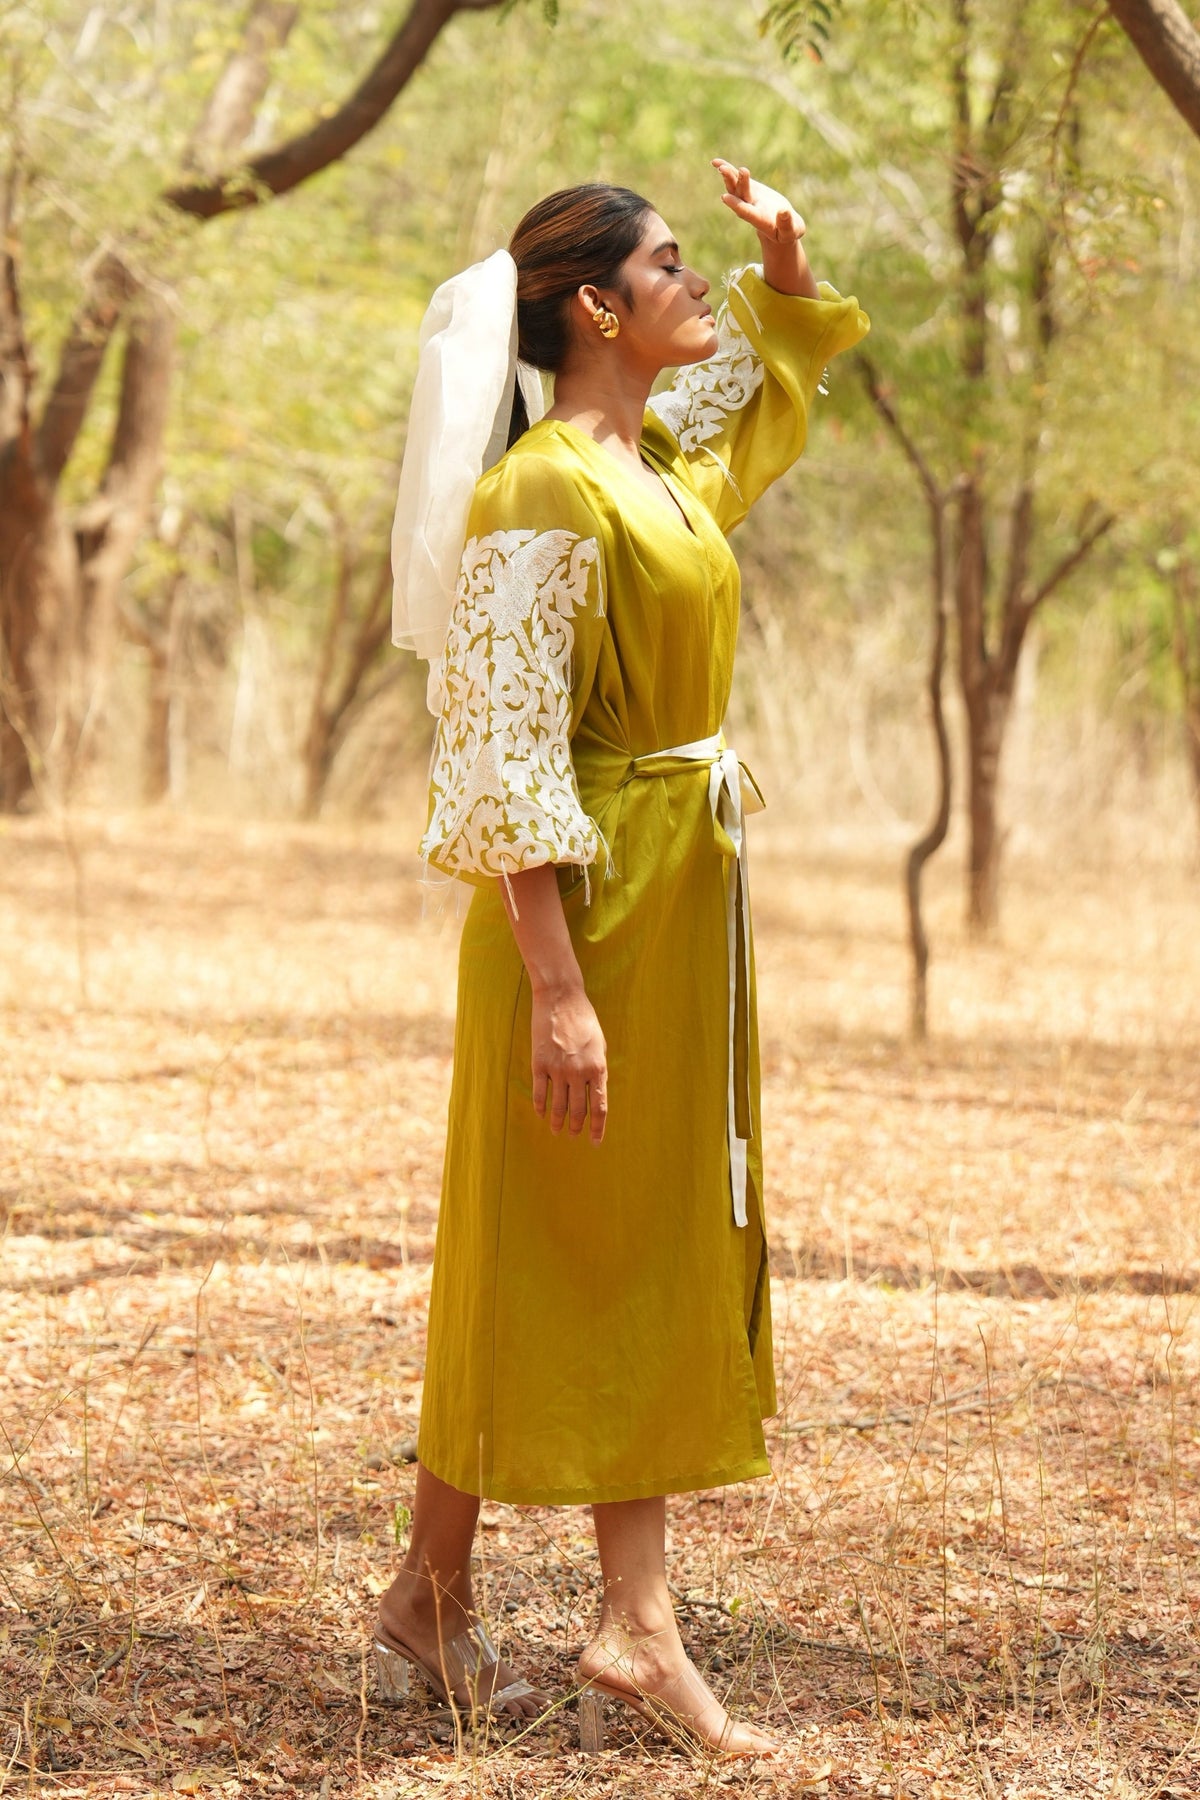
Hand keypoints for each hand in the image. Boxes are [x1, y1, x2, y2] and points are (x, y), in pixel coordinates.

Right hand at [531, 984, 607, 1144]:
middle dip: (577, 1127)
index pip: (599, 1107)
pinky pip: (540, 1093)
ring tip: (558, 1130)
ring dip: (559, 1122)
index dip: (597, 1128)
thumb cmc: (584, 1020)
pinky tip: (541, 1114)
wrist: (561, 999)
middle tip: (575, 1136)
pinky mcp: (539, 1064)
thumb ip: (598, 1069)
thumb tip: (594, 1093)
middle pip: (579, 1110)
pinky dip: (540, 1106)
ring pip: (558, 1106)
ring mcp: (558, 1069)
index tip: (595, 1142)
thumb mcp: (600, 1044)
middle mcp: (579, 1072)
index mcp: (598, 1068)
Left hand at [712, 159, 805, 244]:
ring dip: (728, 176)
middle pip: (740, 195)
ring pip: (736, 186)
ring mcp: (748, 198)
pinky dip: (727, 170)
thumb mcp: (791, 231)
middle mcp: (750, 208)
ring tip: (719, 165)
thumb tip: (783, 211)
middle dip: (735, 182)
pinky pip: (736, 178)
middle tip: (725, 170)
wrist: (781, 228)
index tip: (725, 197)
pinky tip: (715, 162)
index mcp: (760, 220)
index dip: (736, 204)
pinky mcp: (749, 189)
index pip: (746, 212)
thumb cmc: (788, 232)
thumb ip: (786, 223)